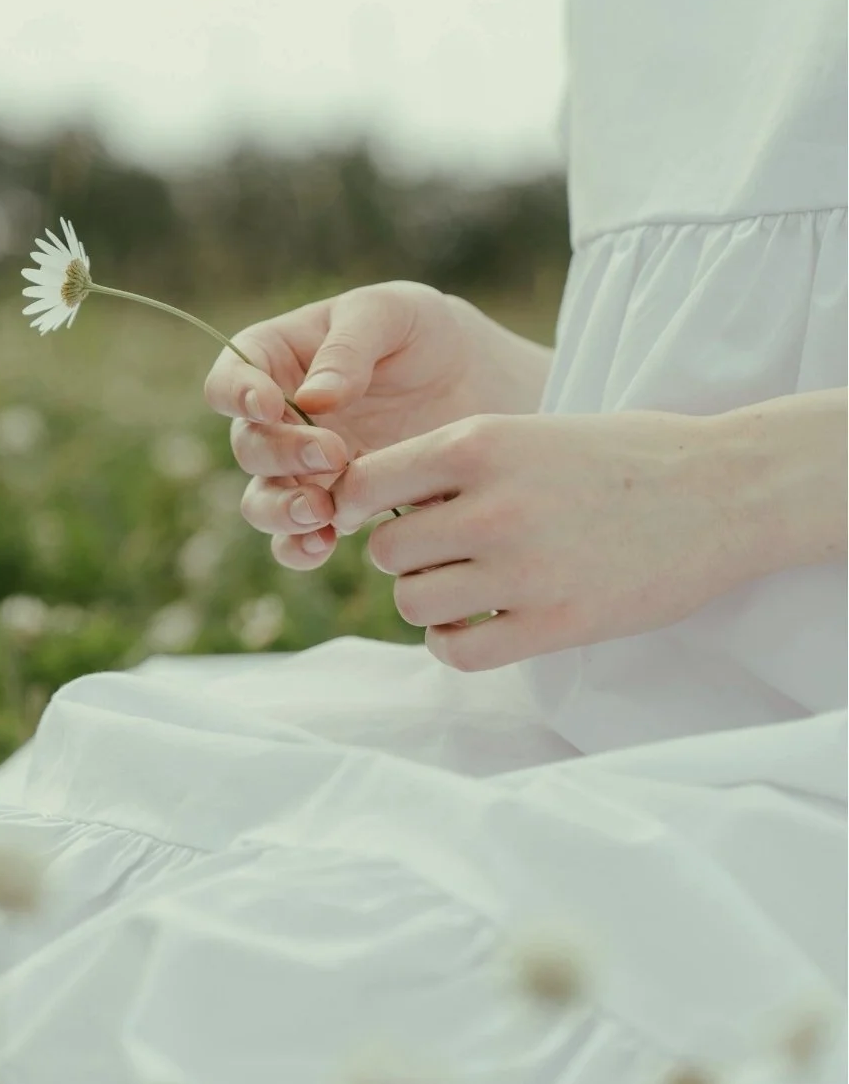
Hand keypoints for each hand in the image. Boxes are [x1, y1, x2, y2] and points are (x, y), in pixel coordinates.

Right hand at [203, 281, 550, 569]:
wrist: (477, 383)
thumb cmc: (424, 331)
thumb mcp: (392, 314)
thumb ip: (349, 349)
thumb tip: (312, 400)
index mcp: (275, 359)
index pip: (229, 380)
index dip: (237, 395)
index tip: (269, 405)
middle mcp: (277, 420)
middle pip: (247, 447)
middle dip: (281, 456)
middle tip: (334, 455)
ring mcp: (301, 469)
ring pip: (263, 501)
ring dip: (282, 512)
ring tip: (323, 513)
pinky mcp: (333, 508)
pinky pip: (297, 540)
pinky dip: (301, 548)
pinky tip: (325, 545)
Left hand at [330, 410, 751, 669]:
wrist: (723, 492)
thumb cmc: (624, 457)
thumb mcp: (529, 431)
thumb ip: (456, 463)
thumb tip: (373, 504)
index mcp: (479, 442)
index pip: (365, 484)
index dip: (362, 507)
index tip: (380, 516)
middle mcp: (491, 505)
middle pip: (385, 551)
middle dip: (406, 556)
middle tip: (444, 554)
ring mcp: (522, 569)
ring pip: (414, 603)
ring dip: (430, 601)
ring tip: (467, 589)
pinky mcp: (554, 624)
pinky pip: (459, 652)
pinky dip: (455, 644)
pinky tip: (479, 627)